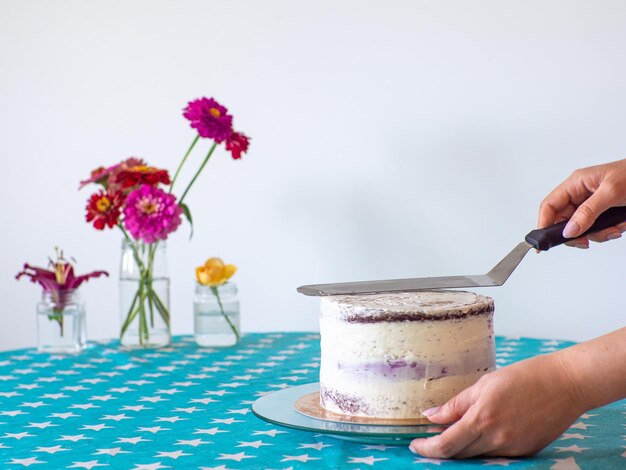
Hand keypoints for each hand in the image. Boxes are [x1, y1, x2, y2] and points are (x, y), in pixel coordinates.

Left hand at [409, 354, 584, 457]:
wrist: (566, 385)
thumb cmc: (524, 377)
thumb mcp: (484, 384)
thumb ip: (456, 404)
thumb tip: (430, 415)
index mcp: (482, 418)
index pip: (446, 445)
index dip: (427, 449)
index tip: (415, 445)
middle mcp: (496, 438)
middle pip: (459, 455)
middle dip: (440, 450)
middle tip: (427, 440)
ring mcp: (512, 448)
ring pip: (477, 456)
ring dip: (461, 449)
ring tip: (452, 434)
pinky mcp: (525, 452)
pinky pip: (495, 455)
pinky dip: (482, 448)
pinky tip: (479, 434)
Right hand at [538, 158, 625, 247]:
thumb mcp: (611, 192)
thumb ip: (588, 212)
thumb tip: (569, 230)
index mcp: (576, 183)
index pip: (549, 206)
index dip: (543, 224)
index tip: (544, 242)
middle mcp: (580, 194)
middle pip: (564, 221)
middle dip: (578, 233)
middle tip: (587, 241)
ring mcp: (591, 204)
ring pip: (581, 228)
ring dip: (598, 233)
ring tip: (615, 228)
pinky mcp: (603, 212)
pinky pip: (596, 229)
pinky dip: (608, 231)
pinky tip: (619, 225)